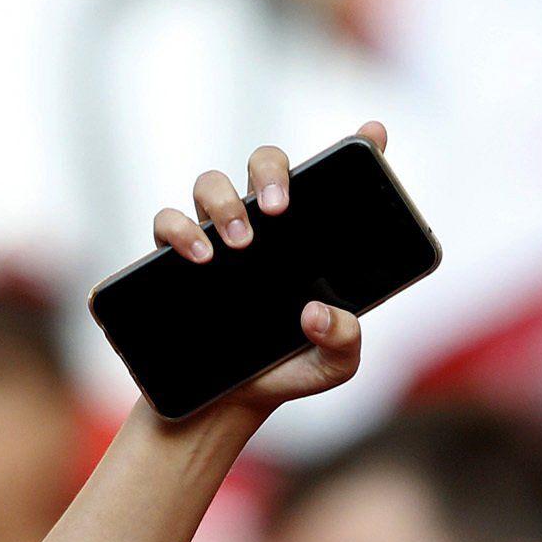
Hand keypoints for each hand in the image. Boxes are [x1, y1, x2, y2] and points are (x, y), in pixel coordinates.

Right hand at [150, 123, 386, 413]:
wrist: (222, 407)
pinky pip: (167, 222)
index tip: (374, 133)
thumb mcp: (330, 367)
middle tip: (279, 209)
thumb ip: (344, 341)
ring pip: (210, 184)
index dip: (357, 147)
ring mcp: (215, 237)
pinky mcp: (173, 258)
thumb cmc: (282, 374)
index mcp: (307, 239)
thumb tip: (318, 312)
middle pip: (263, 165)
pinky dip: (181, 230)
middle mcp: (262, 227)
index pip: (332, 181)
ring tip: (239, 242)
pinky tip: (200, 256)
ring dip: (224, 203)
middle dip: (270, 173)